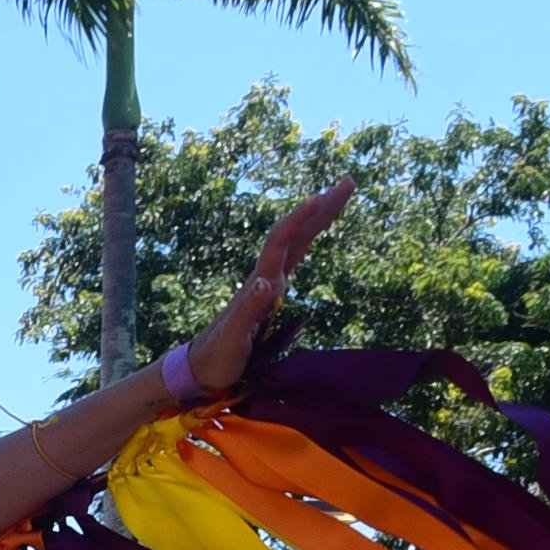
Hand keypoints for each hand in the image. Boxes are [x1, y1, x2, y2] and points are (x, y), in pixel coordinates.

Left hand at [178, 180, 352, 397]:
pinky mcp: (271, 293)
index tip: (321, 196)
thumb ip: (249, 309)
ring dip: (318, 217)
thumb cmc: (217, 356)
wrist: (201, 367)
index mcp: (259, 283)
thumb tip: (268, 282)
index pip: (280, 241)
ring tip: (338, 195)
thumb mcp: (233, 337)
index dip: (300, 218)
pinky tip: (313, 232)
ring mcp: (269, 283)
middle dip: (321, 207)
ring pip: (297, 241)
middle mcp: (265, 277)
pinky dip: (309, 237)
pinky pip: (295, 256)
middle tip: (348, 182)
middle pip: (295, 233)